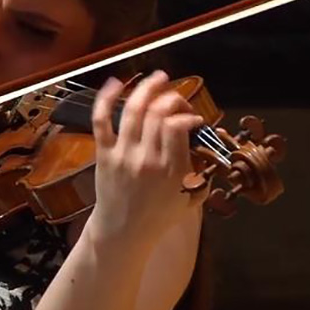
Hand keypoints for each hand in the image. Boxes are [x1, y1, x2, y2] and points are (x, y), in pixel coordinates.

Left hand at [85, 70, 205, 250]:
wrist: (121, 232)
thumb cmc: (157, 217)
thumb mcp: (189, 200)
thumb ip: (201, 176)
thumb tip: (207, 153)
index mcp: (171, 170)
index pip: (178, 127)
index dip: (187, 115)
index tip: (193, 118)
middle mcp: (146, 159)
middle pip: (158, 113)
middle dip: (171, 99)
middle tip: (176, 99)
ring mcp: (122, 155)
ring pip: (133, 111)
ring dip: (147, 88)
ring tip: (158, 77)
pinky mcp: (103, 154)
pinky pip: (101, 121)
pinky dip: (106, 99)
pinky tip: (115, 82)